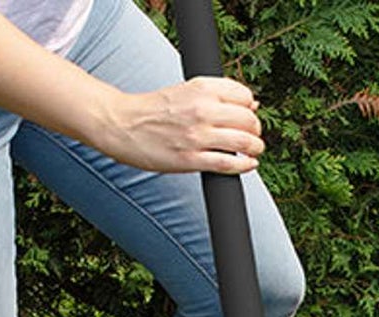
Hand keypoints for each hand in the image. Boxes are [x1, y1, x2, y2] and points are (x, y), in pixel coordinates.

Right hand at [87, 75, 262, 173]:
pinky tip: (249, 164)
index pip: (243, 95)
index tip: (247, 116)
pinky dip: (244, 166)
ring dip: (255, 148)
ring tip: (254, 151)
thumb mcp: (185, 90)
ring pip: (243, 142)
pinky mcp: (191, 159)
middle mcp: (202, 109)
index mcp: (201, 88)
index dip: (250, 107)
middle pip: (248, 119)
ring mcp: (197, 136)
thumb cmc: (153, 110)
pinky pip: (228, 163)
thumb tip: (251, 104)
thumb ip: (215, 94)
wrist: (123, 125)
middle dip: (255, 130)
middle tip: (253, 137)